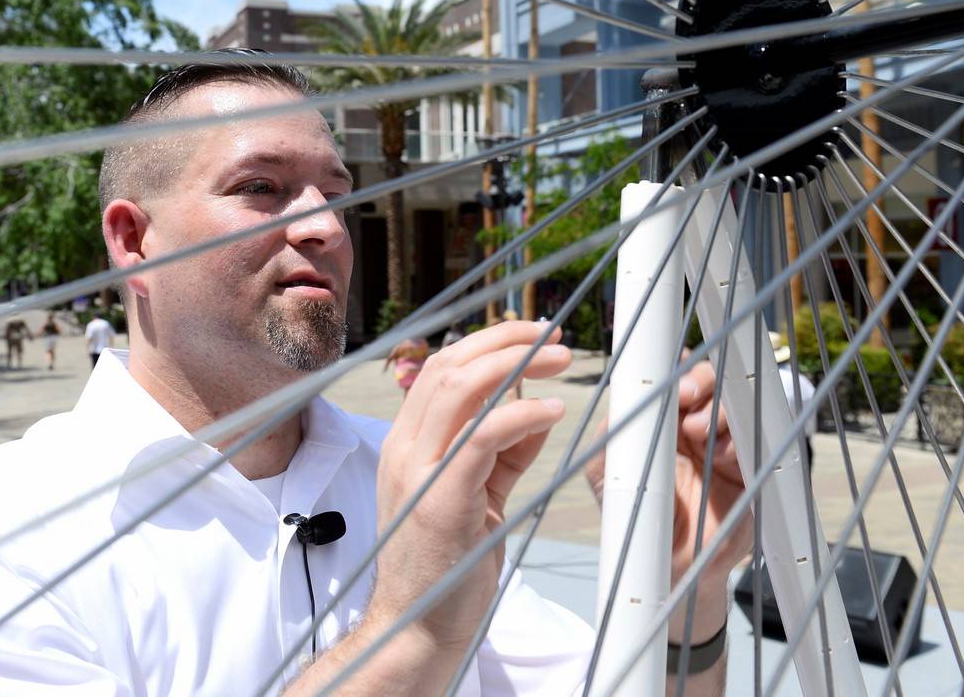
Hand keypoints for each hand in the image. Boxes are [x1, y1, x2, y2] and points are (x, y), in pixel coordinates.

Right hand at [370, 322, 570, 654]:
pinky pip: (482, 438)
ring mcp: (418, 472)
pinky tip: (553, 411)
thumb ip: (503, 450)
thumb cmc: (450, 563)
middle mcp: (405, 448)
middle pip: (449, 365)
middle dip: (505, 340)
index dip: (491, 342)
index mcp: (409, 442)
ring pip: (458, 388)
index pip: (443, 367)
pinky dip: (522, 415)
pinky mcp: (440, 501)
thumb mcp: (479, 493)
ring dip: (515, 364)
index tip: (535, 336)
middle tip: (553, 339)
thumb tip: (538, 408)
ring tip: (558, 362)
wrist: (418, 626)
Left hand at [583, 361, 751, 640]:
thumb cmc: (634, 514)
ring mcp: (722, 445)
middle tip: (686, 395)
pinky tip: (724, 454)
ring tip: (697, 431)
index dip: (676, 370)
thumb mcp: (606, 470)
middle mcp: (693, 425)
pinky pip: (753, 443)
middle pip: (709, 381)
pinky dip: (739, 440)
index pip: (674, 377)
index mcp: (661, 417)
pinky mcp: (747, 470)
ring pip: (733, 406)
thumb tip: (624, 395)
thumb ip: (612, 432)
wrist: (669, 567)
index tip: (669, 380)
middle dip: (700, 380)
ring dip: (717, 410)